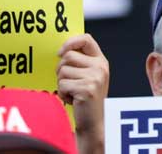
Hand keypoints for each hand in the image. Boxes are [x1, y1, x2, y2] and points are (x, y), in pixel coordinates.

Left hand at [57, 34, 109, 153]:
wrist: (93, 123)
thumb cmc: (85, 99)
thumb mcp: (88, 76)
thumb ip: (80, 62)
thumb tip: (60, 51)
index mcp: (101, 61)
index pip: (86, 39)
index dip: (70, 42)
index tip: (60, 52)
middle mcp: (100, 67)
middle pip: (68, 56)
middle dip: (61, 70)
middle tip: (69, 83)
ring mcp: (95, 78)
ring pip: (62, 71)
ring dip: (62, 84)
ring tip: (72, 93)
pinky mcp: (86, 89)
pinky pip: (62, 85)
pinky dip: (62, 94)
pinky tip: (72, 100)